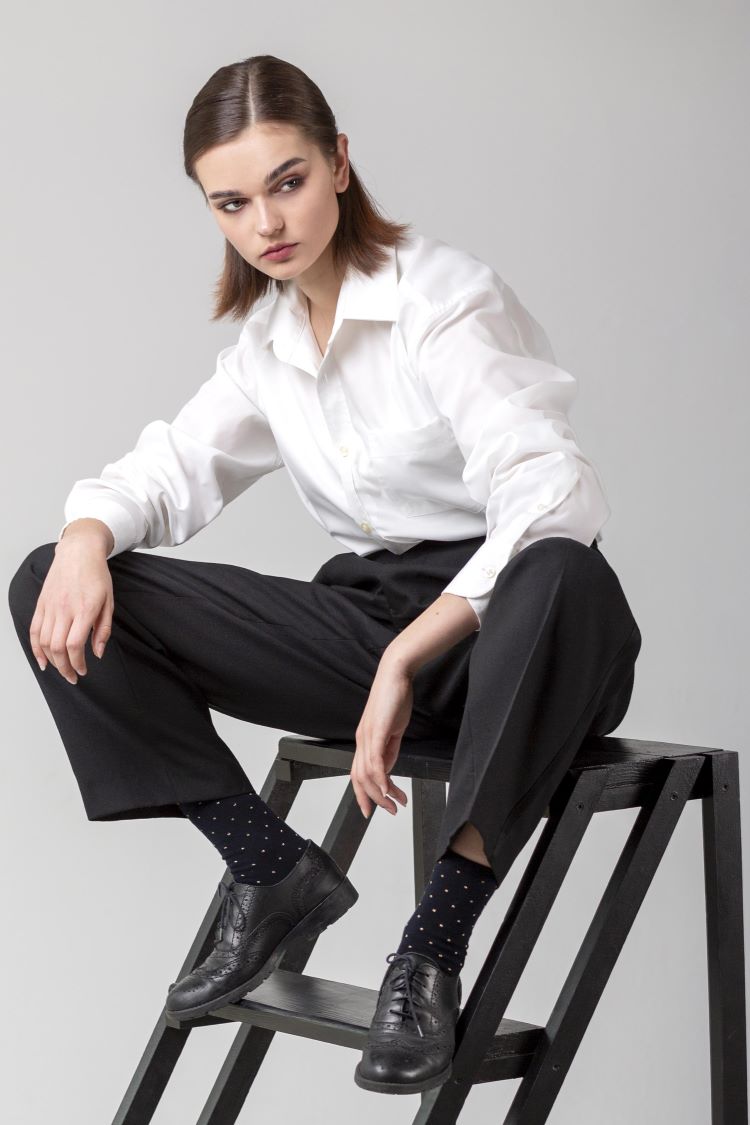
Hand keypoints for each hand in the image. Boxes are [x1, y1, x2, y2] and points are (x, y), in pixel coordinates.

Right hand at [30, 537, 113, 684]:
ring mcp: (50, 606)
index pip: (75, 645)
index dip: (78, 663)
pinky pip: (34, 630)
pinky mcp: (41, 604)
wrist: (79, 552)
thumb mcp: (109, 601)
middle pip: (57, 647)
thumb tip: (98, 653)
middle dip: (65, 668)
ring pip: (44, 642)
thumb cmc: (97, 576)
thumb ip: (104, 629)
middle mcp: (65, 609)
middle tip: (73, 676)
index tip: (84, 670)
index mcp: (84, 609)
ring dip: (52, 661)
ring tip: (61, 670)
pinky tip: (42, 661)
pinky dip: (36, 648)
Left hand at [350, 655, 410, 818]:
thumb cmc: (394, 697)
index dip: (363, 794)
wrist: (395, 674)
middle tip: (389, 811)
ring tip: (396, 803)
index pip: (359, 773)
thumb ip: (389, 749)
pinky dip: (381, 778)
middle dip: (373, 800)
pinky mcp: (377, 731)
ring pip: (367, 774)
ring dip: (382, 793)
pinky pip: (375, 761)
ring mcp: (368, 736)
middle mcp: (362, 740)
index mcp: (365, 740)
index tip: (373, 808)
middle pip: (360, 779)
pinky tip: (389, 789)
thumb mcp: (393, 729)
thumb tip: (388, 768)